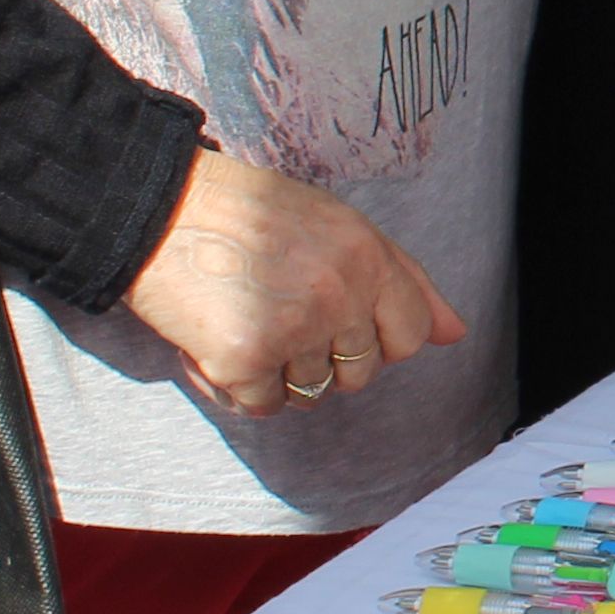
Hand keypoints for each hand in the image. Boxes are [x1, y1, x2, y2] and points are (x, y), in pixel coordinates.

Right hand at [122, 149, 464, 417]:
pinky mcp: (245, 358)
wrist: (160, 208)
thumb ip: (402, 278)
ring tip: (245, 319)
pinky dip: (237, 387)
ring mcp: (295, 328)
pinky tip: (215, 343)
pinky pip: (261, 405)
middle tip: (280, 315)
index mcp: (369, 256)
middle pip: (360, 373)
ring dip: (277, 372)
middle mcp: (341, 293)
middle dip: (326, 359)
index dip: (378, 340)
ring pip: (310, 392)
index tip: (340, 324)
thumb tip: (454, 334)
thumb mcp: (338, 226)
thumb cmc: (249, 214)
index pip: (410, 334)